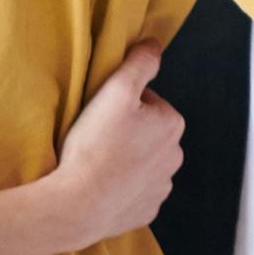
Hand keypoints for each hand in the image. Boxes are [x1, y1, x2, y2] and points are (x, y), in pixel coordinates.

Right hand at [39, 46, 185, 245]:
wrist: (79, 204)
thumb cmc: (96, 145)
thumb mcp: (115, 91)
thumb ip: (139, 63)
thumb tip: (155, 44)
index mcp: (171, 124)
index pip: (146, 101)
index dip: (120, 104)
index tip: (101, 114)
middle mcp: (174, 156)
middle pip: (147, 132)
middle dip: (126, 131)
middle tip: (96, 136)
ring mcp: (161, 187)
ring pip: (142, 162)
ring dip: (125, 158)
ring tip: (97, 161)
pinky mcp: (147, 210)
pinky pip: (135, 190)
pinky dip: (121, 186)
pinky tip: (101, 184)